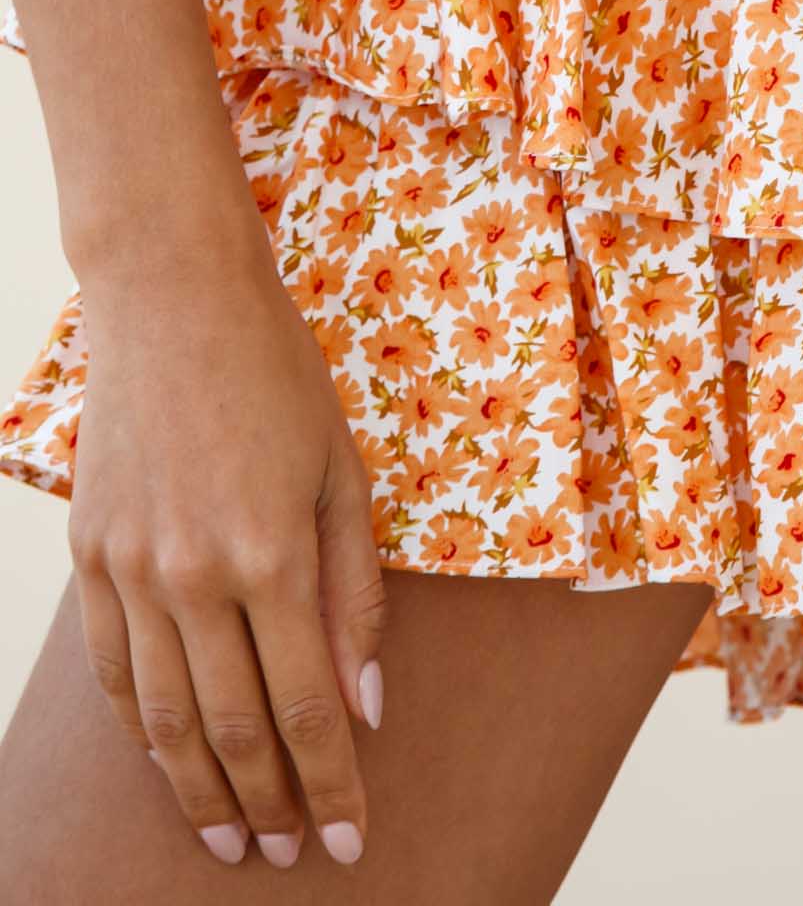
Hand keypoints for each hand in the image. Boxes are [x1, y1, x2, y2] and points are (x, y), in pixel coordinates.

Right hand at [66, 184, 386, 870]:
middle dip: (269, 804)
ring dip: (199, 789)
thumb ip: (355, 592)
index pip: (309, 705)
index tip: (349, 842)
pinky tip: (165, 759)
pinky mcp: (90, 552)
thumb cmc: (279, 374)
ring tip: (230, 837)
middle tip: (288, 857)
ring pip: (163, 717)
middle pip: (233, 727)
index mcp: (272, 554)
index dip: (331, 785)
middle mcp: (195, 575)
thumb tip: (368, 703)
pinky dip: (139, 728)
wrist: (174, 297)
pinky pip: (113, 668)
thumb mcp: (342, 473)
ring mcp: (132, 568)